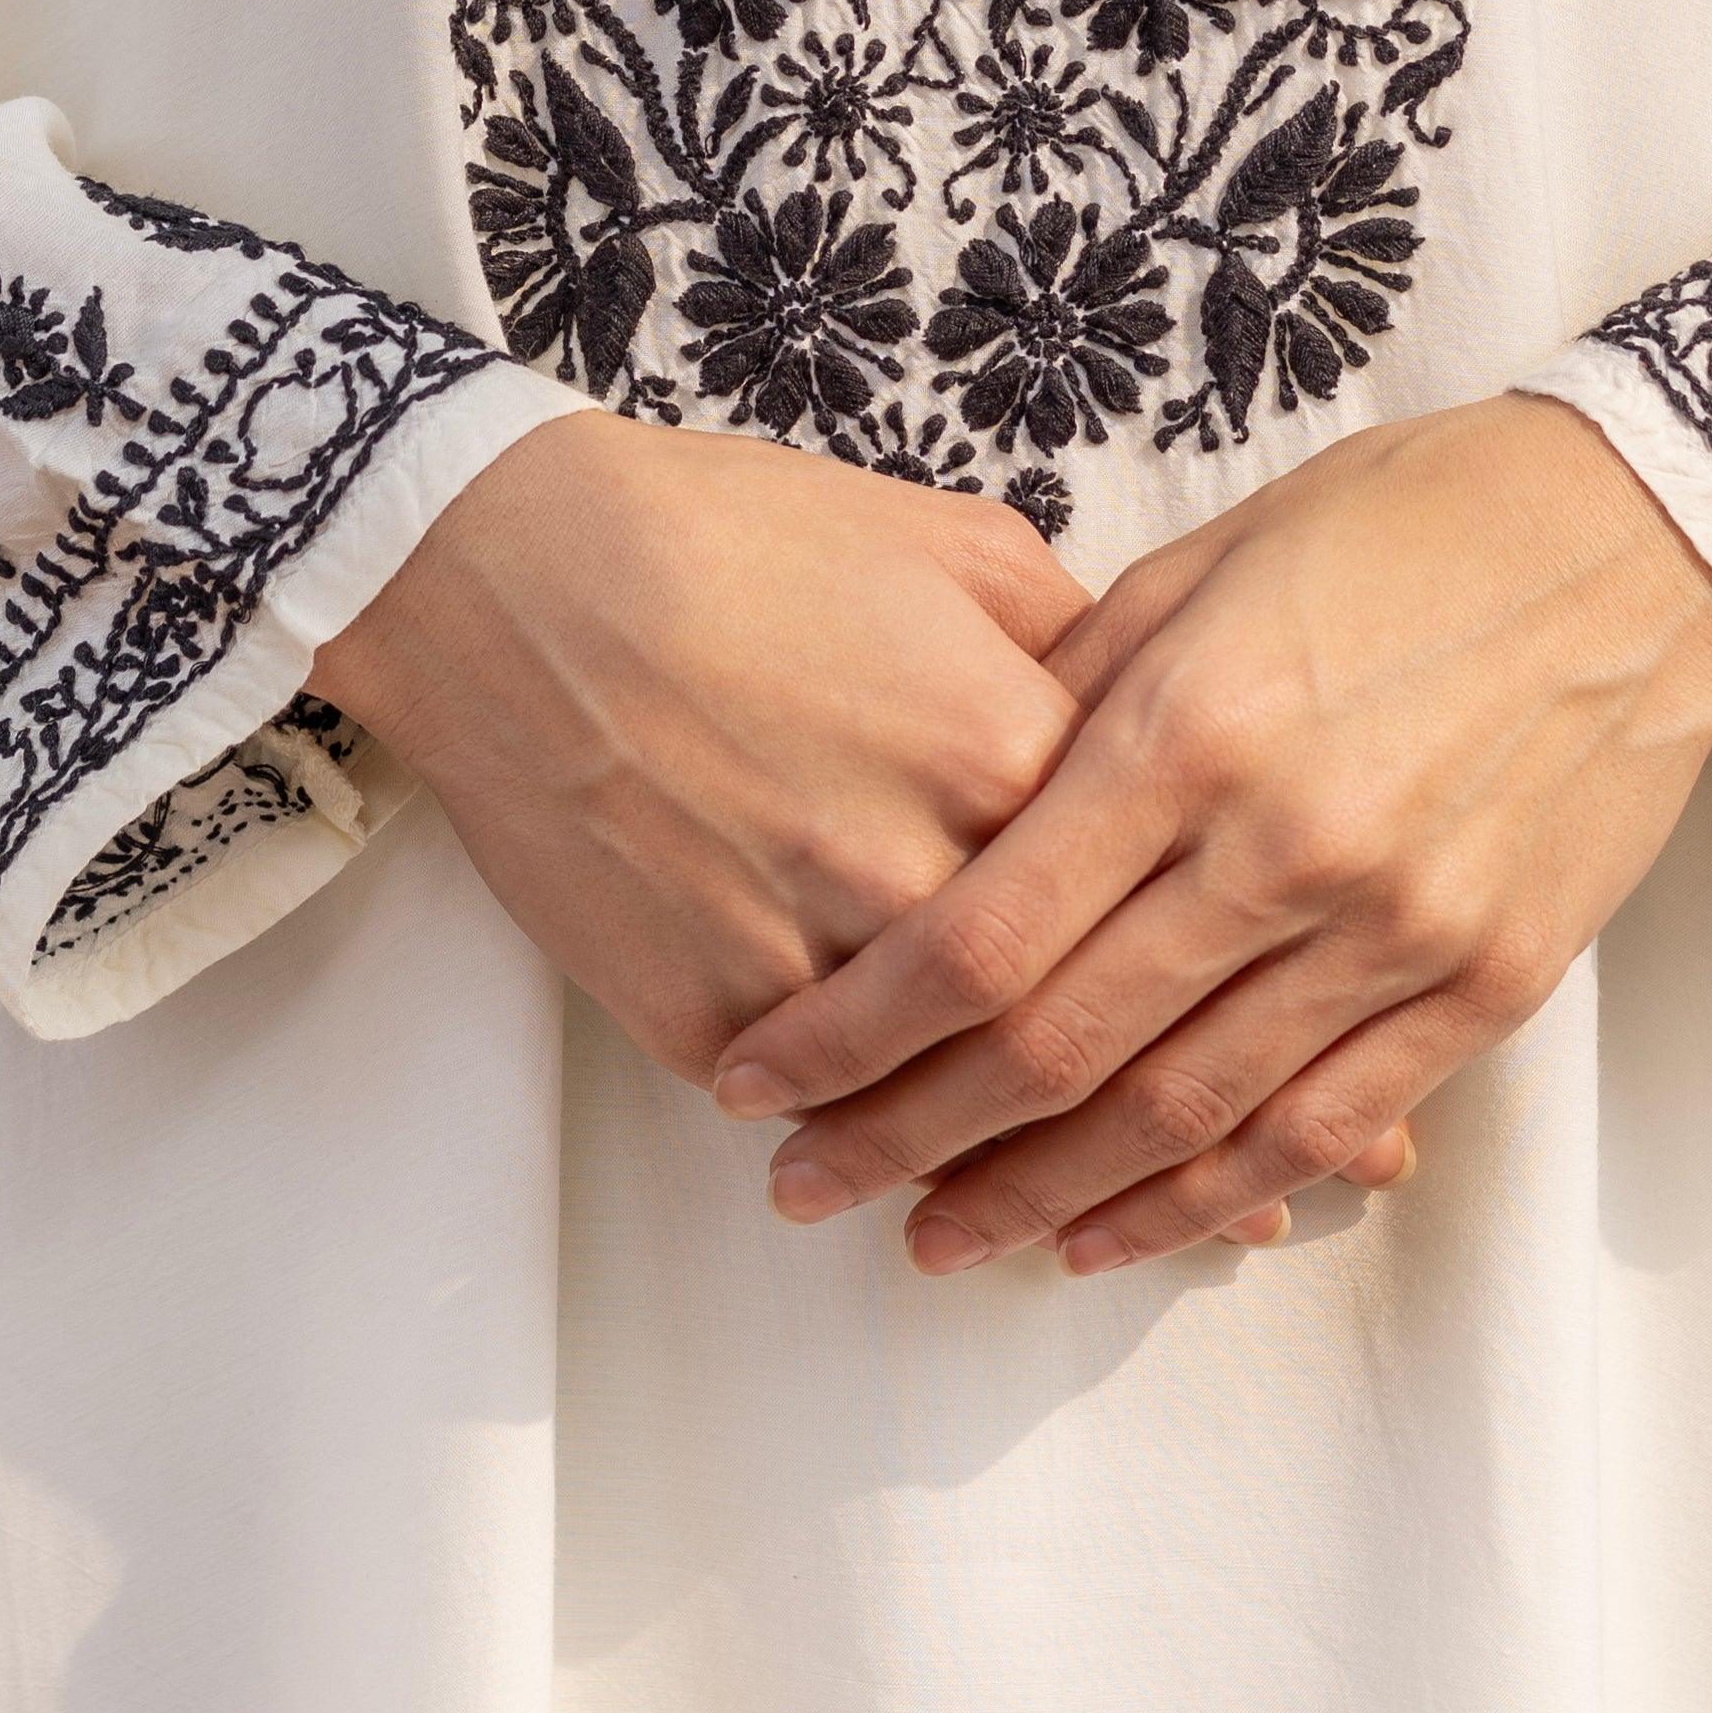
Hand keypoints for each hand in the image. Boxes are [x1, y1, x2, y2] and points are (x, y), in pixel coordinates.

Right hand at [310, 412, 1103, 1097]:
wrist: (510, 580)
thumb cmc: (727, 540)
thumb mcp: (947, 540)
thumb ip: (1076, 638)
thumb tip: (1148, 726)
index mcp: (1010, 747)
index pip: (1142, 887)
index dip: (1169, 948)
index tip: (1201, 999)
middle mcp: (922, 868)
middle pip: (1055, 1017)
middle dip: (1112, 1093)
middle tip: (1173, 1160)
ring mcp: (807, 957)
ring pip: (938, 1093)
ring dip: (985, 1136)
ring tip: (1033, 1171)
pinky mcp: (702, 1017)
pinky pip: (810, 1107)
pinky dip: (850, 1123)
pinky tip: (876, 1123)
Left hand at [707, 396, 1711, 1275]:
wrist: (1639, 538)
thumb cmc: (1400, 524)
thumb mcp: (1201, 569)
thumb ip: (1070, 704)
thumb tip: (951, 819)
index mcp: (1190, 729)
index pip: (981, 933)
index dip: (854, 1031)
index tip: (758, 1081)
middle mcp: (1282, 846)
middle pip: (1057, 1048)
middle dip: (909, 1138)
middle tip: (807, 1191)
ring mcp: (1394, 928)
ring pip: (1182, 1115)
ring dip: (1041, 1198)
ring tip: (938, 1240)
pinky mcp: (1486, 981)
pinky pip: (1324, 1126)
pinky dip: (1211, 1199)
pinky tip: (1113, 1234)